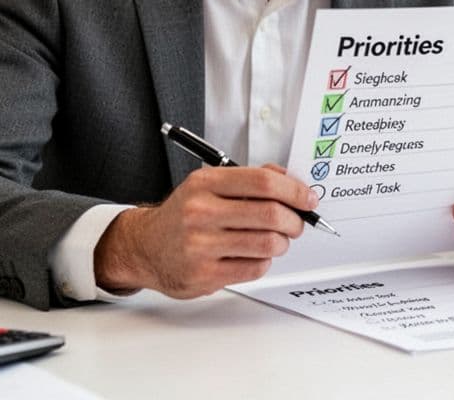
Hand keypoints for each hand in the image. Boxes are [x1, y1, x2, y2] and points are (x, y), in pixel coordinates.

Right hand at [94, 164, 316, 297]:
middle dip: (294, 220)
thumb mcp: (209, 185)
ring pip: (268, 244)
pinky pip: (255, 268)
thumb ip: (250, 179)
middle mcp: (200, 212)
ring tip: (276, 240)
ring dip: (282, 243)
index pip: (263, 182)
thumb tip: (291, 179)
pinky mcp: (205, 275)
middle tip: (297, 223)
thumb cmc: (183, 215)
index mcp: (205, 183)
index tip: (308, 198)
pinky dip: (263, 261)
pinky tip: (252, 255)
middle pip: (270, 214)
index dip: (294, 190)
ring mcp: (201, 246)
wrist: (145, 248)